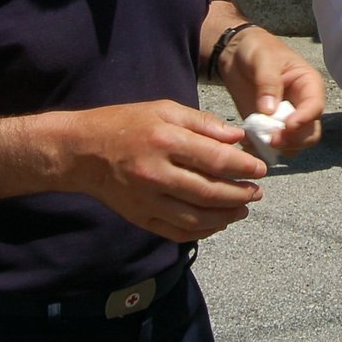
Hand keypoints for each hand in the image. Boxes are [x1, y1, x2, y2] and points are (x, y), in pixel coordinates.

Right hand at [69, 99, 267, 241]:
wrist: (80, 151)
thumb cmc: (125, 124)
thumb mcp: (164, 109)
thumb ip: (203, 123)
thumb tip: (236, 136)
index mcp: (165, 140)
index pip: (215, 160)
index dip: (243, 167)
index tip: (261, 169)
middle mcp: (156, 173)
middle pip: (210, 193)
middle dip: (240, 194)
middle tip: (256, 192)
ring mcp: (146, 199)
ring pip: (196, 218)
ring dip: (226, 216)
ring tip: (242, 208)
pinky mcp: (139, 217)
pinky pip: (177, 232)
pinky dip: (202, 231)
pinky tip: (217, 222)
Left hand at [220, 28, 325, 157]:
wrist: (236, 53)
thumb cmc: (257, 48)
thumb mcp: (263, 58)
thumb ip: (268, 82)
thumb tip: (270, 111)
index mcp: (308, 85)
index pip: (315, 107)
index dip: (304, 119)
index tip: (287, 126)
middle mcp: (301, 106)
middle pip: (309, 134)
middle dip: (293, 141)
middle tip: (271, 139)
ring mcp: (284, 119)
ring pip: (292, 145)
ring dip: (276, 148)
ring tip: (256, 139)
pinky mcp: (267, 127)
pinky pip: (270, 147)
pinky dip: (260, 150)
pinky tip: (247, 141)